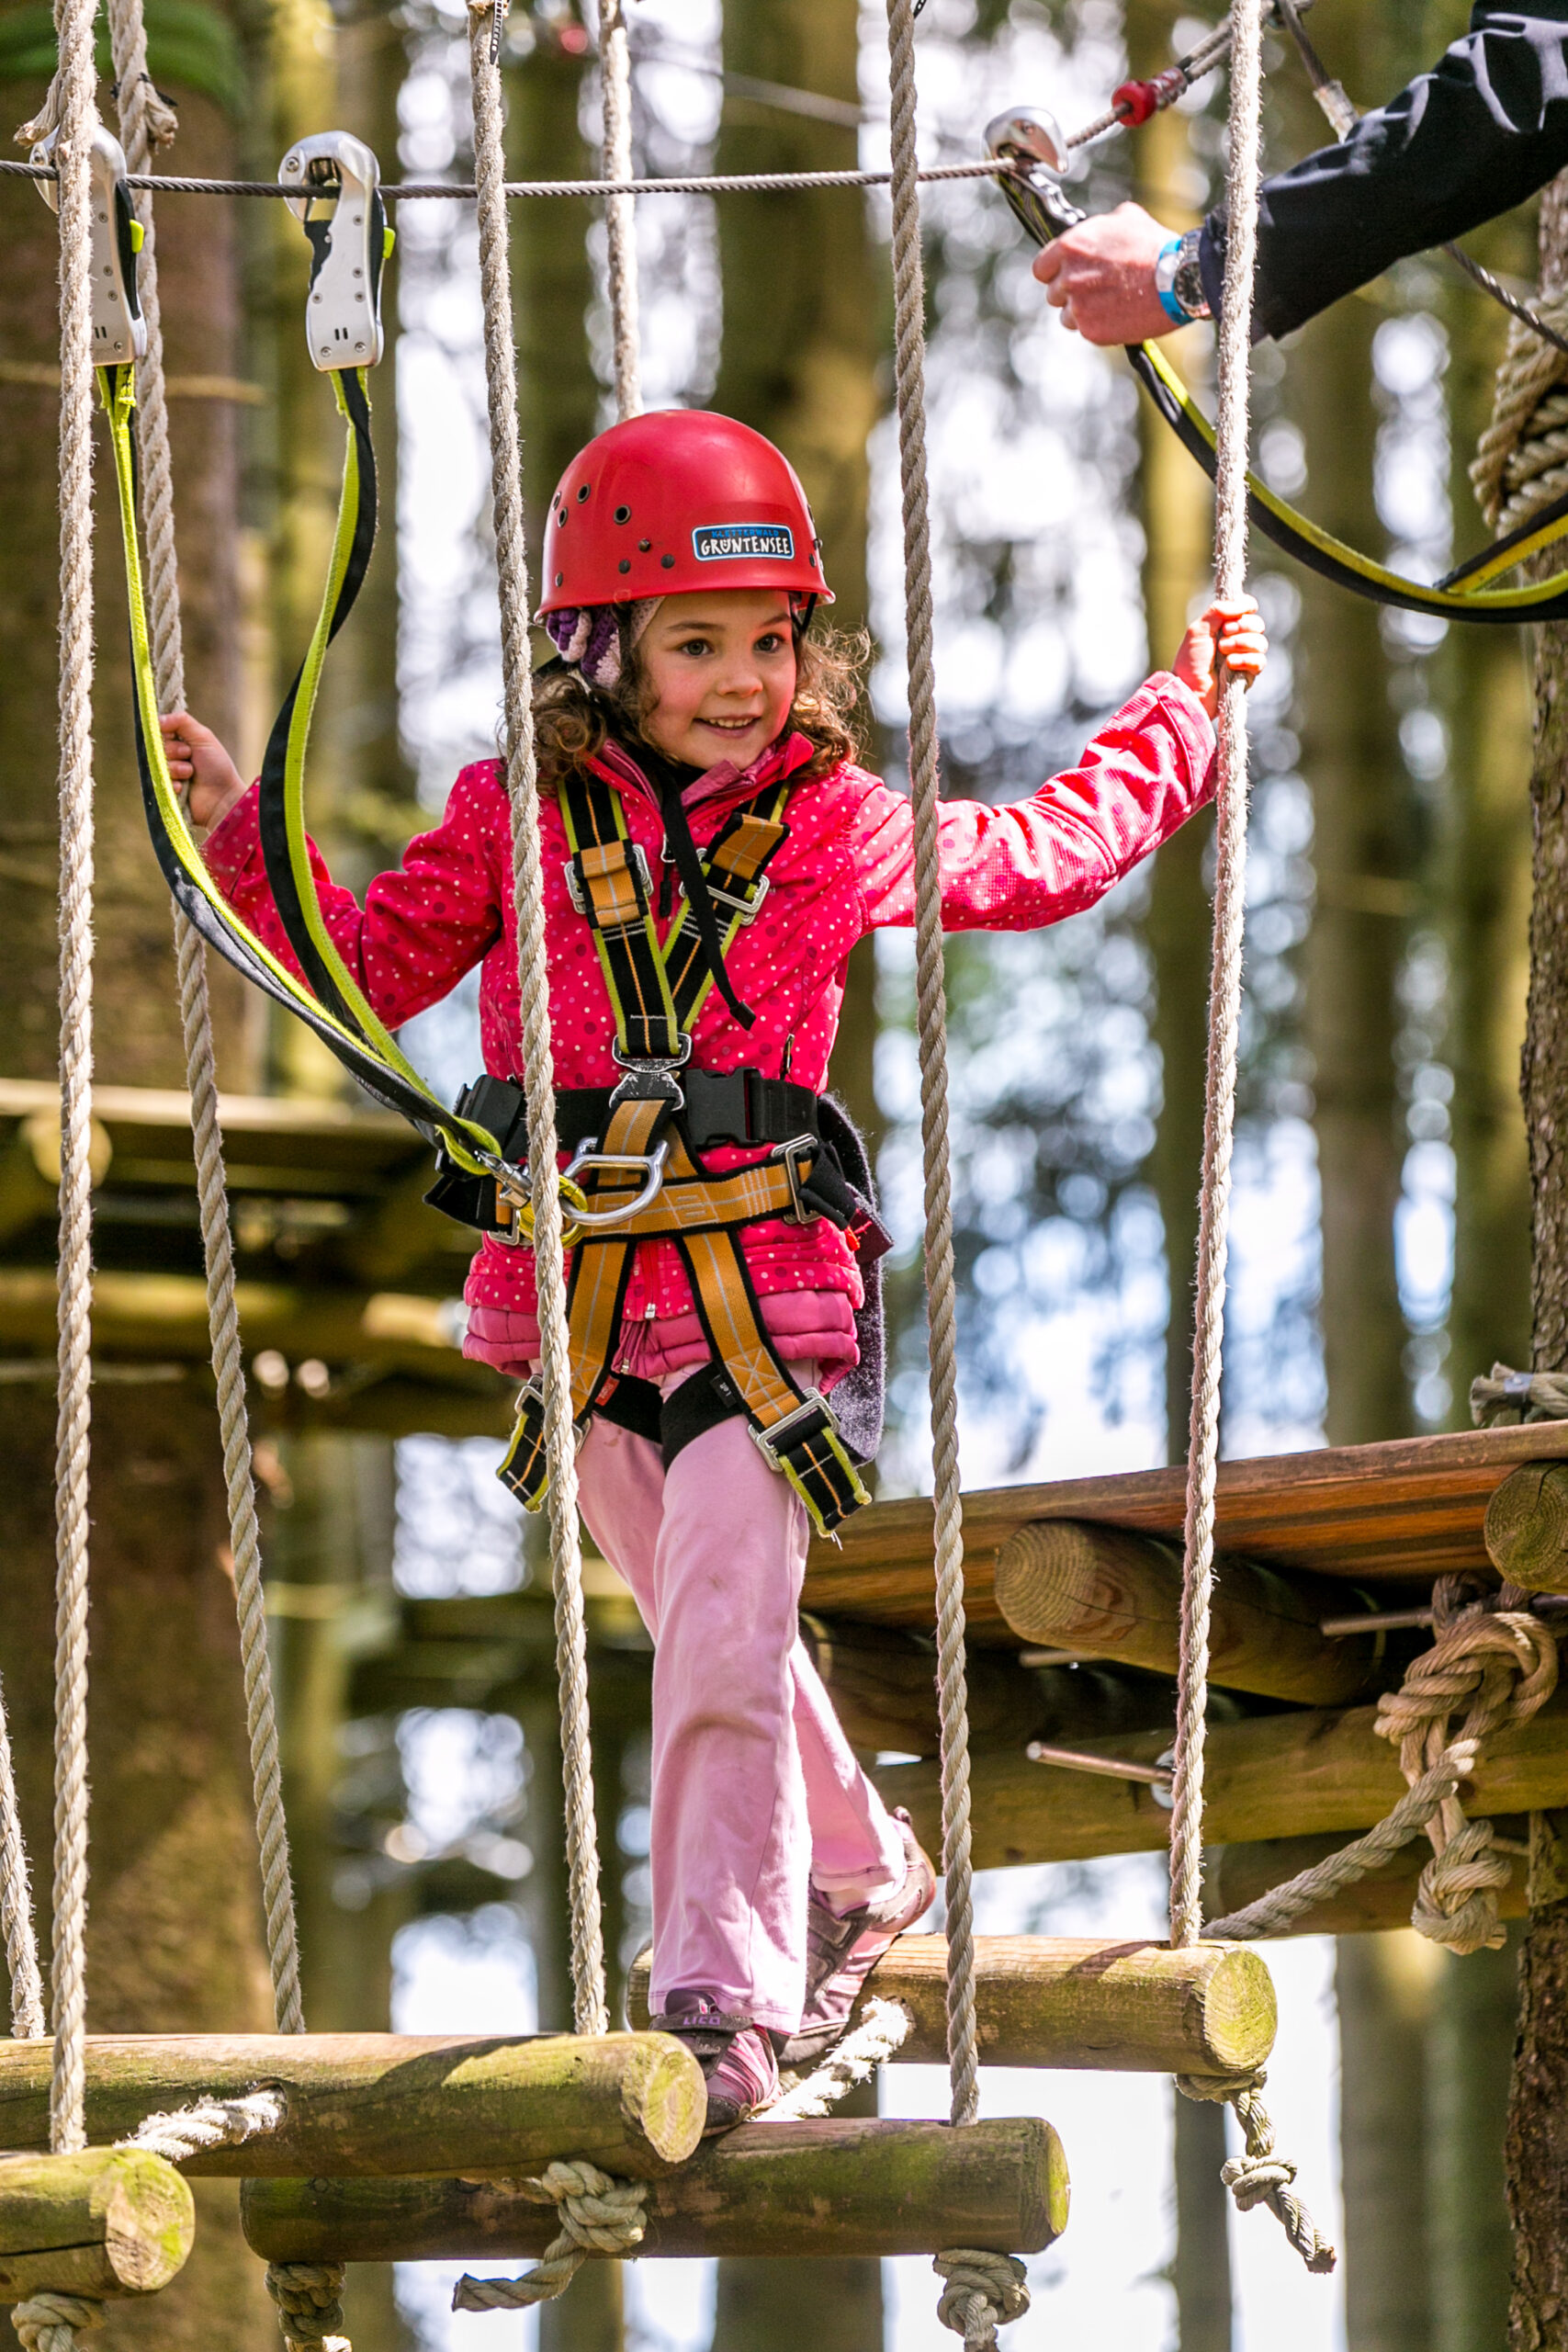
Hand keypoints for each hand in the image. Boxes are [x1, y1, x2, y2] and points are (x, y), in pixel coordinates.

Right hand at [159, 711, 246, 831]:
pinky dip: (172, 783)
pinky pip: (158, 781)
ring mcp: (167, 773)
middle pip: (157, 745)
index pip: (160, 729)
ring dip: (176, 768)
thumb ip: (182, 721)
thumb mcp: (203, 737)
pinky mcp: (165, 790)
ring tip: (190, 773)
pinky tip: (183, 787)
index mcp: (180, 741)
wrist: (223, 798)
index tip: (176, 735)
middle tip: (189, 755)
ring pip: (157, 763)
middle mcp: (172, 755)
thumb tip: (158, 718)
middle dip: (175, 750)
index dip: (165, 730)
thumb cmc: (217, 766)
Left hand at [1032, 202, 1175, 344]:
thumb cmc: (1154, 245)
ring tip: (1110, 304)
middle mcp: (1067, 278)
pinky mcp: (1091, 330)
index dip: (1054, 272)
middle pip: (1053, 294)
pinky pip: (1086, 330)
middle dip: (1070, 293)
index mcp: (1069, 247)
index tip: (1065, 275)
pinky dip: (1099, 326)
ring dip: (1083, 312)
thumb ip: (1100, 227)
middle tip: (1095, 290)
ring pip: (1067, 316)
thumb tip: (1097, 229)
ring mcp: (1077, 306)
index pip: (1040, 268)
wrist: (1177, 279)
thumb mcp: (1126, 218)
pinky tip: (1119, 315)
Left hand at [1172, 596, 1267, 719]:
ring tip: (1223, 651)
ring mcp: (1245, 657)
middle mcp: (1239, 639)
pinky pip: (1260, 661)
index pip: (1249, 608)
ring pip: (1261, 642)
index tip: (1230, 617)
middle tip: (1223, 635)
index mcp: (1227, 625)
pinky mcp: (1249, 674)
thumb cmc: (1190, 661)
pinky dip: (1246, 660)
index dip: (1245, 609)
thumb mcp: (1198, 629)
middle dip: (1242, 627)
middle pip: (1258, 624)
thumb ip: (1218, 611)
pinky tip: (1230, 664)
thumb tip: (1244, 603)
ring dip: (1241, 643)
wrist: (1189, 690)